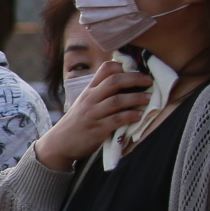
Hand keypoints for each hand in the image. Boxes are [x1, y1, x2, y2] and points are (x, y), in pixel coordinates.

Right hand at [35, 62, 153, 170]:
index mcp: (89, 91)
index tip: (136, 69)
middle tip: (149, 81)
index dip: (122, 66)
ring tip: (149, 98)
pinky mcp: (97, 129)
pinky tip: (139, 115)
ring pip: (117, 100)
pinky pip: (117, 120)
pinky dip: (130, 116)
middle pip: (114, 81)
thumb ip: (101, 93)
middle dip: (135, 79)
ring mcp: (93, 114)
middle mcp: (90, 100)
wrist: (59, 144)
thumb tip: (124, 84)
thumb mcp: (85, 103)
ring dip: (136, 98)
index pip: (105, 70)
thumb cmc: (77, 122)